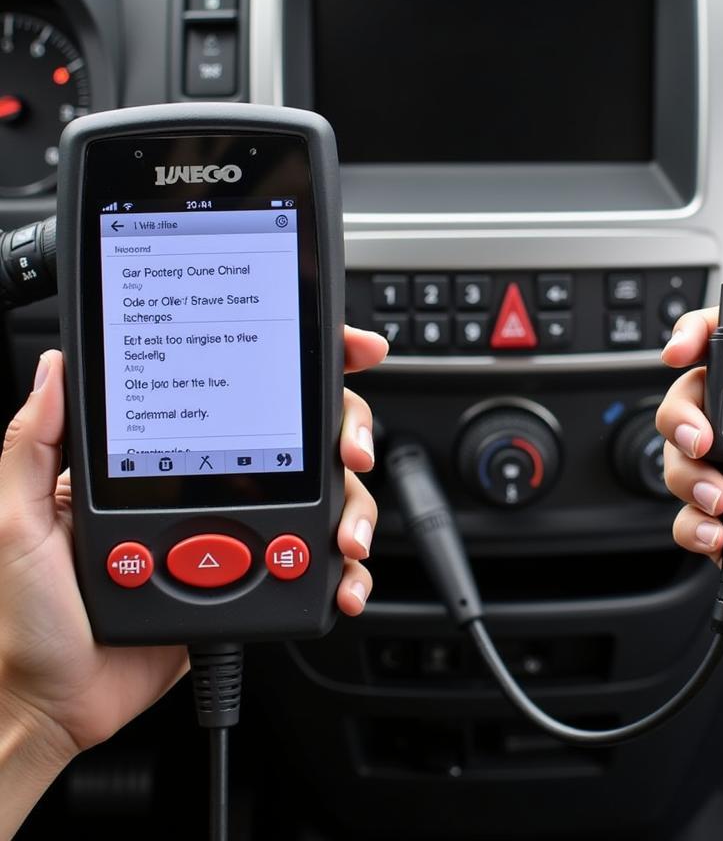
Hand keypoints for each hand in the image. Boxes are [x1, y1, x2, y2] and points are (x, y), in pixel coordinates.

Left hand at [0, 325, 387, 765]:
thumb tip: (57, 365)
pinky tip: (341, 580)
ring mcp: (235, 536)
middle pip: (301, 441)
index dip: (295, 367)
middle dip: (346, 434)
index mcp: (160, 463)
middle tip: (352, 453)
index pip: (235, 395)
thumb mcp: (19, 520)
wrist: (54, 706)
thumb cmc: (27, 617)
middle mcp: (208, 489)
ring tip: (346, 538)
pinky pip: (311, 567)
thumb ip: (36, 443)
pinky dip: (338, 572)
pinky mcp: (252, 583)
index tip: (343, 352)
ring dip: (352, 510)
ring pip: (320, 501)